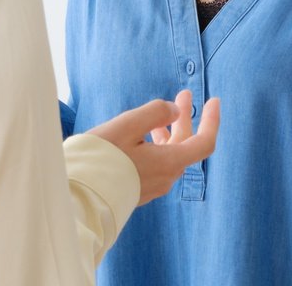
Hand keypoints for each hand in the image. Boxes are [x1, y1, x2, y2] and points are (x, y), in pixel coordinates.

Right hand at [88, 90, 219, 205]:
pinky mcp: (139, 190)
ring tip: (165, 113)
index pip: (204, 143)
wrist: (78, 196)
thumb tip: (175, 111)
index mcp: (168, 162)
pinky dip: (160, 145)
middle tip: (184, 95)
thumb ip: (155, 113)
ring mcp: (153, 186)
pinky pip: (158, 164)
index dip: (212, 121)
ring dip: (171, 130)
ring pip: (170, 154)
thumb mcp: (127, 125)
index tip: (213, 101)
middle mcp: (165, 177)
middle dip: (185, 118)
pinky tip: (147, 136)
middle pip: (185, 146)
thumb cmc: (101, 158)